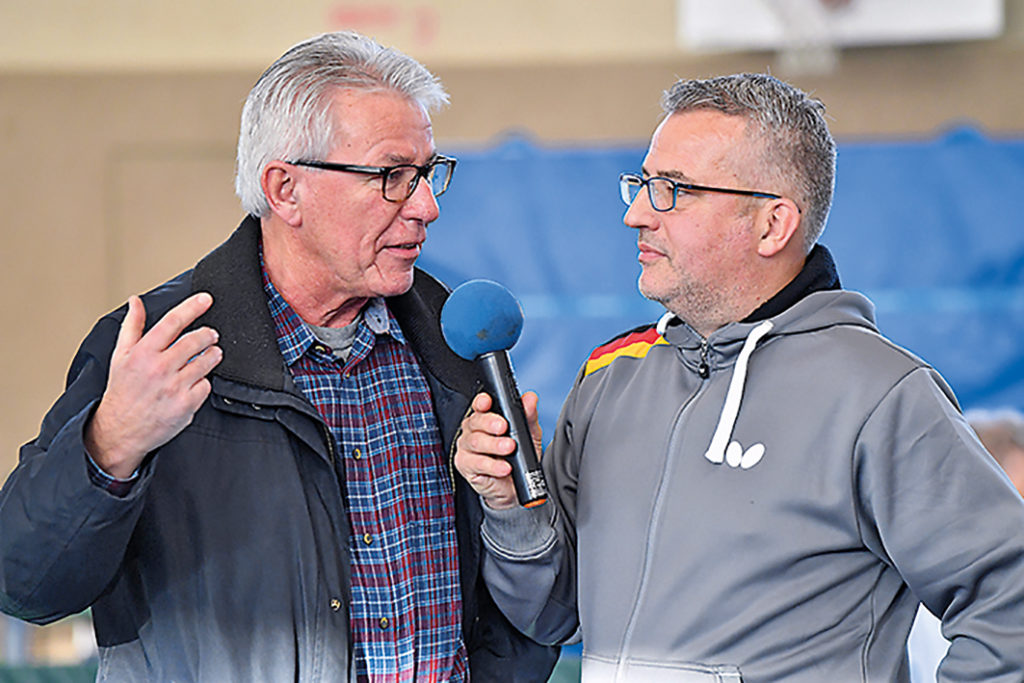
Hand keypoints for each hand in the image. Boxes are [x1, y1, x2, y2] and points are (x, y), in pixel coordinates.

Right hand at [85, 292, 221, 477]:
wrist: (120, 430)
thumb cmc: (122, 391)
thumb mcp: (120, 356)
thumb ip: (132, 326)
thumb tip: (136, 301)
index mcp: (143, 353)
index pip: (172, 322)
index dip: (192, 307)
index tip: (206, 299)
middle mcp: (159, 368)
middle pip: (195, 340)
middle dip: (208, 334)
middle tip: (211, 334)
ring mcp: (174, 387)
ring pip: (206, 362)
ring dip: (213, 354)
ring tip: (211, 353)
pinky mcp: (186, 405)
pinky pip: (206, 385)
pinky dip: (204, 381)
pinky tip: (196, 381)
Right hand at [454, 391, 542, 509]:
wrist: (515, 486)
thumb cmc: (518, 456)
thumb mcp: (529, 434)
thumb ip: (528, 415)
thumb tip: (530, 398)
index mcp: (485, 418)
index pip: (479, 405)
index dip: (482, 402)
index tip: (488, 402)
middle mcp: (473, 430)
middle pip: (476, 421)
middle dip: (490, 423)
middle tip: (504, 427)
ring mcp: (467, 448)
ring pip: (475, 442)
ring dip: (493, 444)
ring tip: (509, 448)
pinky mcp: (466, 466)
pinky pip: (476, 463)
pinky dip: (492, 466)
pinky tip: (504, 467)